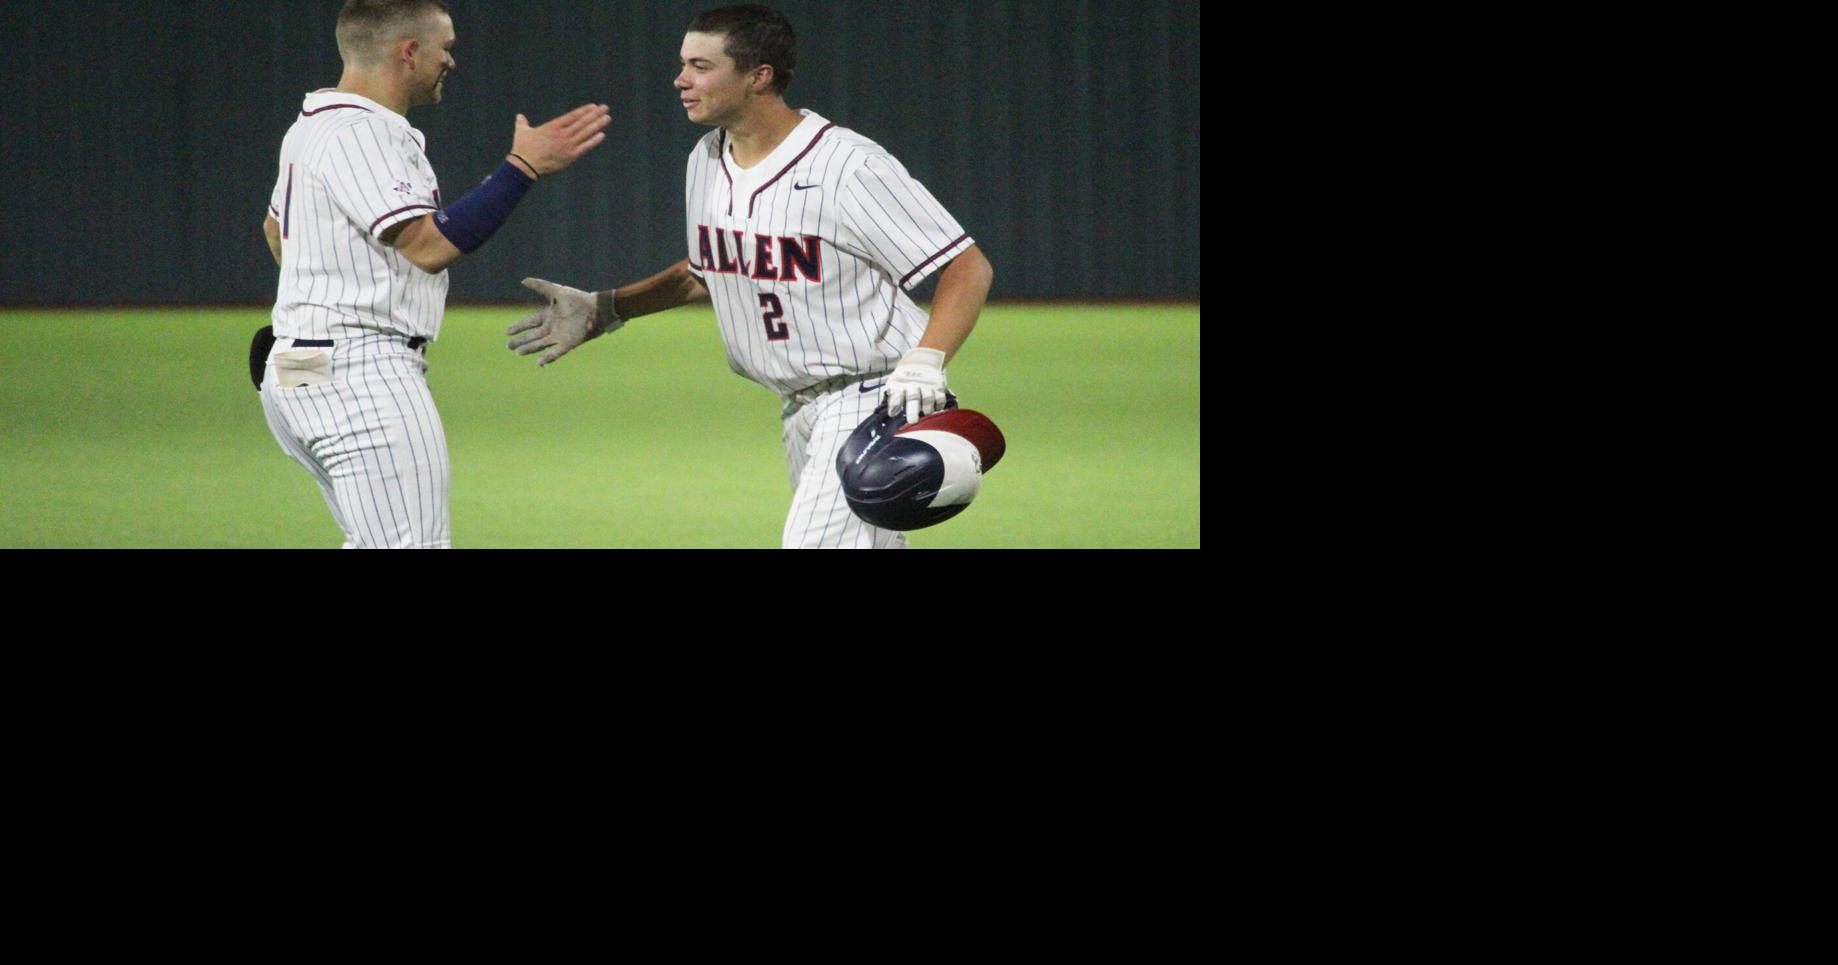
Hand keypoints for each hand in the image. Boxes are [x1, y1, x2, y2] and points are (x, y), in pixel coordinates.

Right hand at [507, 278, 622, 365]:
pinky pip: (556, 353)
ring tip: (518, 352)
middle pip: (533, 336)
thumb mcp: (557, 291)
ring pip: (540, 345)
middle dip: (521, 341)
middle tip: (508, 346)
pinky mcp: (568, 344)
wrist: (597, 309)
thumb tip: (523, 280)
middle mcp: (552, 327)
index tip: (507, 331)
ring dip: (529, 348)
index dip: (519, 326)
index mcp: (549, 315)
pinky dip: (548, 358)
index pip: (530, 322)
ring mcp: (559, 337)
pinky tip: (539, 363)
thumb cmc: (579, 299)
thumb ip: (541, 286)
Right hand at [510, 104, 610, 175]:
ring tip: (607, 118)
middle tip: (605, 108)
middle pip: (582, 122)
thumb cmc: (522, 148)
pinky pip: (585, 147)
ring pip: (586, 133)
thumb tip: (519, 116)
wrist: (525, 165)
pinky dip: (594, 141)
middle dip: (595, 114)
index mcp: (553, 126)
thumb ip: (523, 123)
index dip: (584, 111)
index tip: (593, 106)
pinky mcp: (570, 156)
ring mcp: (568, 145)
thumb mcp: (522, 132)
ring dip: (598, 125)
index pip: (572, 116)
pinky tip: (602, 135)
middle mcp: (563, 134)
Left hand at [882, 348, 949, 422]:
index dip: (894, 405)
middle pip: (913, 399)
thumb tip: (891, 413)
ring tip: (926, 414)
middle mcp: (914, 386)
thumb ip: (893, 396)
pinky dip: (939, 405)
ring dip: (927, 409)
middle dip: (912, 411)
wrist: (922, 360)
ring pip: (928, 399)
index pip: (897, 396)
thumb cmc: (905, 376)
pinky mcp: (938, 387)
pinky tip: (936, 409)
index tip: (893, 413)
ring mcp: (927, 386)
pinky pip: (941, 398)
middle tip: (913, 421)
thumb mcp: (895, 382)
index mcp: (901, 385)